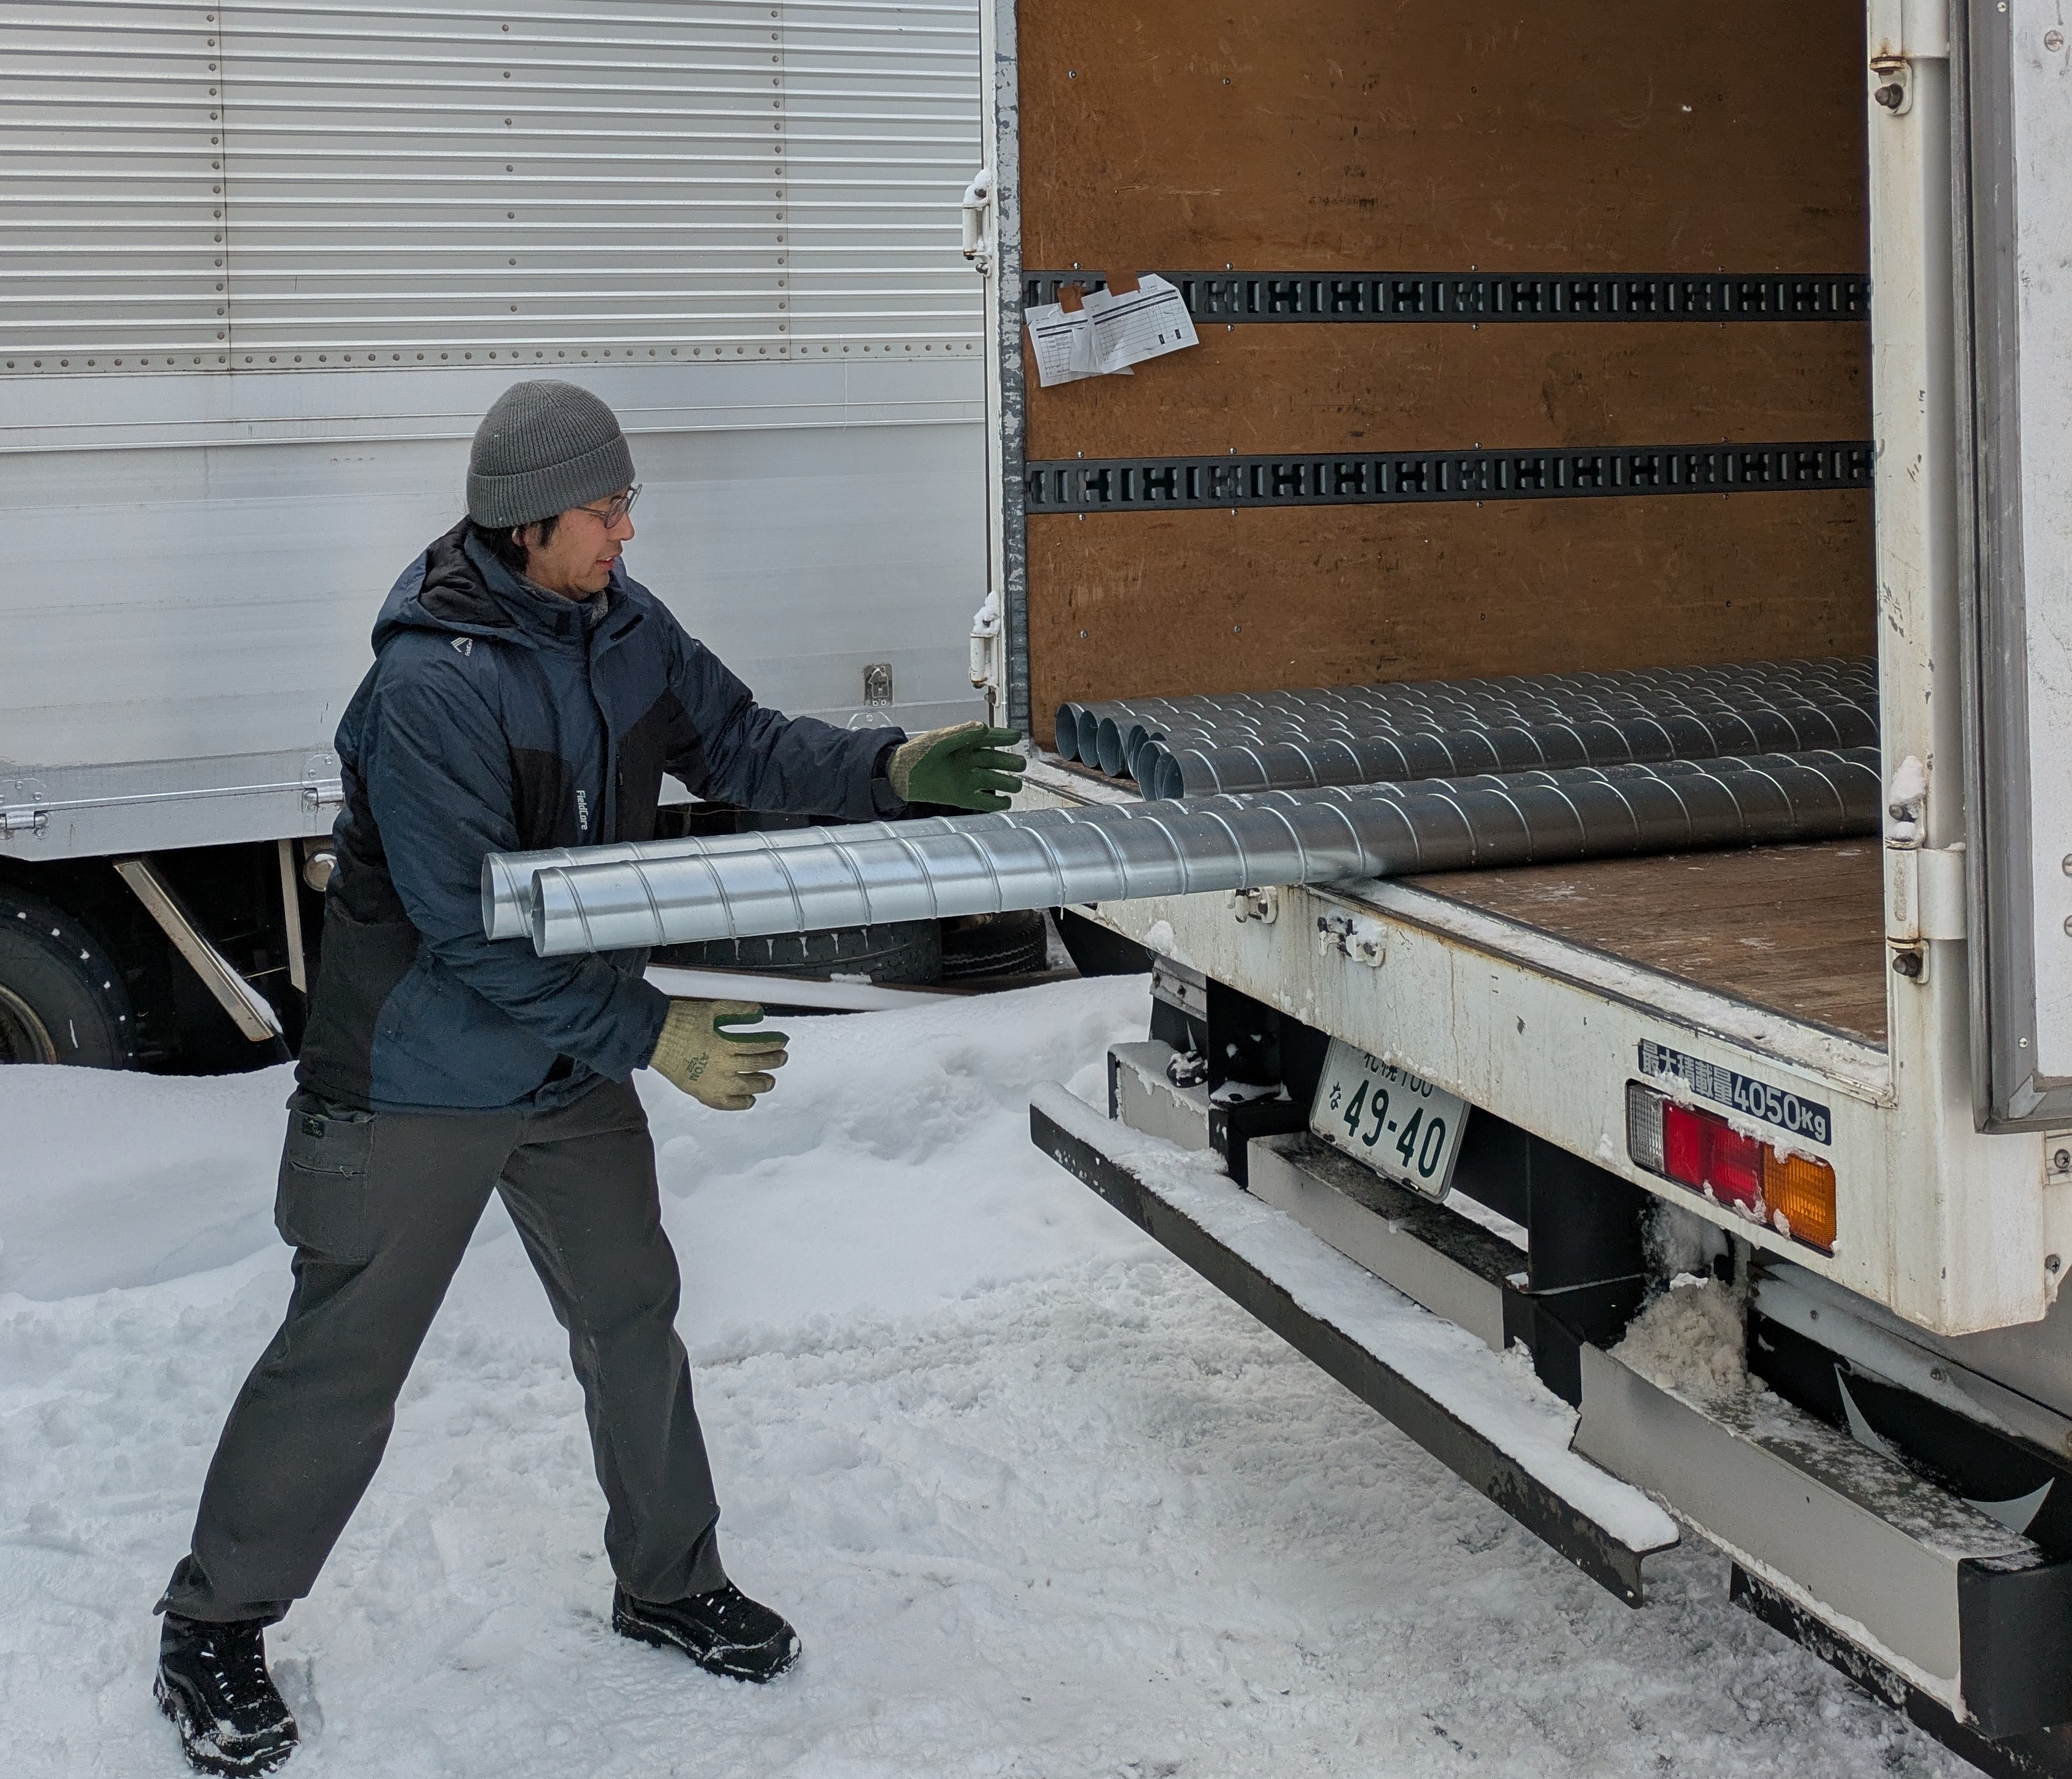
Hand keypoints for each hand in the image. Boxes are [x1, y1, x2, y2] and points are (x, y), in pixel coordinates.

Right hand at [646, 999, 787, 1110]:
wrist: (654, 1036)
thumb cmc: (679, 1021)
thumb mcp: (712, 1009)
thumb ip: (737, 1011)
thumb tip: (759, 1012)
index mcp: (725, 1045)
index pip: (758, 1047)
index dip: (774, 1044)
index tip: (782, 1041)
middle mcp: (721, 1067)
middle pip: (756, 1067)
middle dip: (773, 1061)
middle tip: (781, 1058)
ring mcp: (712, 1083)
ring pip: (745, 1088)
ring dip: (761, 1084)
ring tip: (770, 1080)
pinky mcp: (701, 1092)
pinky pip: (724, 1104)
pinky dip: (739, 1104)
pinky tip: (750, 1100)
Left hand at [887, 722, 1025, 811]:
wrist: (899, 775)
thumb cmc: (917, 753)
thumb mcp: (938, 740)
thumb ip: (961, 733)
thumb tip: (984, 727)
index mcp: (964, 743)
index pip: (989, 739)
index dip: (1003, 737)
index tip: (1017, 736)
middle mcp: (968, 761)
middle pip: (994, 761)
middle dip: (1008, 762)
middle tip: (1020, 764)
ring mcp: (965, 779)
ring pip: (992, 781)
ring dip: (1006, 783)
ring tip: (1017, 785)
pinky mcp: (961, 796)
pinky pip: (982, 801)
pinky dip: (994, 803)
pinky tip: (1005, 803)